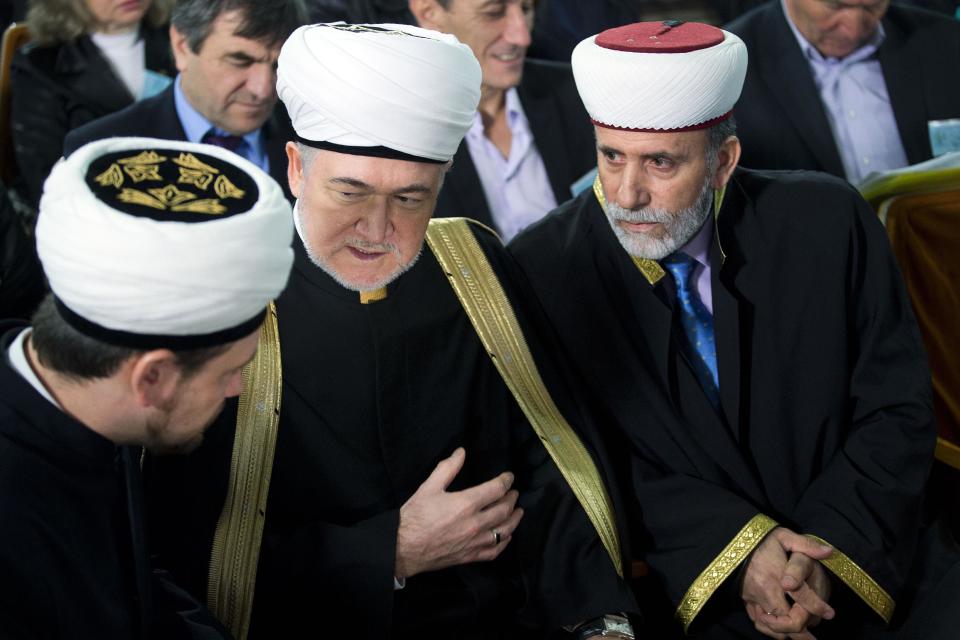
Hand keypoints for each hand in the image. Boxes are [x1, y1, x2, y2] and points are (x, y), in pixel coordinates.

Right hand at [395, 448, 522, 577]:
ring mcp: (474, 542)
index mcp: (466, 503)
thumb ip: (448, 468)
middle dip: (512, 499)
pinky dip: (504, 543)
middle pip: (504, 510)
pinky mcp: (470, 556)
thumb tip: (461, 452)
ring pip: (504, 531)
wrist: (403, 548)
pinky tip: (506, 537)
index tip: (509, 477)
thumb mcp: (429, 487)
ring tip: (518, 512)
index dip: (506, 481)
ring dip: (514, 520)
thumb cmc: (415, 516)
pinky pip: (494, 551)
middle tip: (514, 493)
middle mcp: (475, 524)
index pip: (496, 489)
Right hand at [741, 527, 833, 638]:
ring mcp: (753, 598)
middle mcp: (763, 592)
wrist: (730, 540)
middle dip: (802, 630)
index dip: (818, 608)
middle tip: (814, 638)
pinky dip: (771, 630)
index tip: (830, 613)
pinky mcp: (745, 600)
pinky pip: (759, 622)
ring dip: (787, 632)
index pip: (801, 598)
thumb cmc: (761, 539)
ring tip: (803, 636)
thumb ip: (806, 545)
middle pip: (786, 622)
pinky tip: (782, 630)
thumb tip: (829, 551)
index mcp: (775, 576)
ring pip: (771, 626)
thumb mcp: (784, 537)